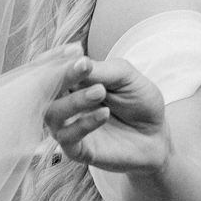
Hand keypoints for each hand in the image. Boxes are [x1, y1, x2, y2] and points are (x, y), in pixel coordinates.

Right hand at [42, 55, 170, 174]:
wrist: (156, 136)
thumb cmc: (139, 102)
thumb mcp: (125, 77)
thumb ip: (102, 69)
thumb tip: (77, 60)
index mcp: (71, 83)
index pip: (49, 68)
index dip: (55, 58)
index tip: (75, 50)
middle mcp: (63, 104)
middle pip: (43, 90)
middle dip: (61, 76)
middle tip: (84, 66)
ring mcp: (68, 128)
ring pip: (52, 114)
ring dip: (74, 100)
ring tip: (100, 92)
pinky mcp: (77, 150)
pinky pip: (68, 137)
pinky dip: (84, 124)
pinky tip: (104, 114)